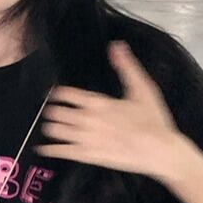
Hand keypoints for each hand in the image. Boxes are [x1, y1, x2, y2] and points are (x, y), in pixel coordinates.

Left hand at [34, 41, 184, 181]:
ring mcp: (86, 139)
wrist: (158, 150)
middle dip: (51, 110)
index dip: (56, 93)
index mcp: (98, 102)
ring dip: (49, 127)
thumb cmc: (153, 120)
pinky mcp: (88, 156)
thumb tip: (116, 46)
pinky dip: (50, 150)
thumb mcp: (143, 88)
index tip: (53, 93)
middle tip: (50, 110)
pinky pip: (62, 152)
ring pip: (55, 131)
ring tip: (48, 126)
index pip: (66, 94)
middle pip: (57, 112)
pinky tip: (43, 149)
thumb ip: (127, 67)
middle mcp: (87, 120)